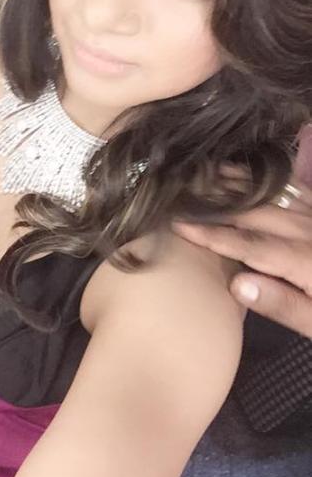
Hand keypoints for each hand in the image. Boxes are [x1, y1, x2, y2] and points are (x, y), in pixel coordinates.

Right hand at [173, 181, 311, 336]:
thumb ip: (285, 305)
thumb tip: (237, 282)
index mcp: (309, 263)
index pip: (250, 244)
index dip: (211, 234)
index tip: (177, 224)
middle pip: (258, 212)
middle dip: (218, 201)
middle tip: (180, 189)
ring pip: (277, 195)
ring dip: (240, 184)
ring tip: (208, 171)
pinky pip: (301, 190)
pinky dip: (275, 181)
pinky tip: (258, 174)